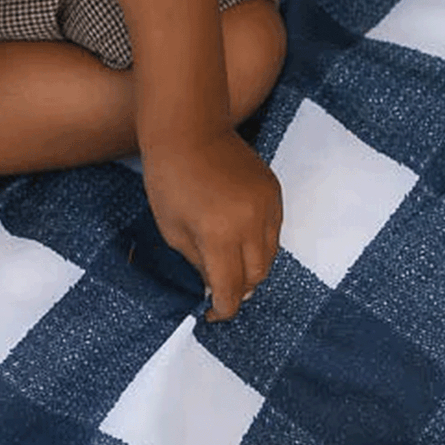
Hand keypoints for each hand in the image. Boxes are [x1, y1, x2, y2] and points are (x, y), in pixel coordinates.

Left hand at [142, 128, 282, 321]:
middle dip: (239, 289)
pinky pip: (274, 231)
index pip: (231, 289)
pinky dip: (260, 243)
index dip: (222, 309)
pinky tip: (240, 240)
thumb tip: (217, 285)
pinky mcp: (274, 191)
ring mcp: (267, 206)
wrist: (188, 129)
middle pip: (256, 276)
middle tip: (221, 291)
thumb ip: (199, 263)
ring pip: (270, 256)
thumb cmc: (169, 178)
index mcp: (219, 235)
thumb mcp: (172, 230)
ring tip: (231, 266)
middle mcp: (250, 223)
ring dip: (252, 268)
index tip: (213, 314)